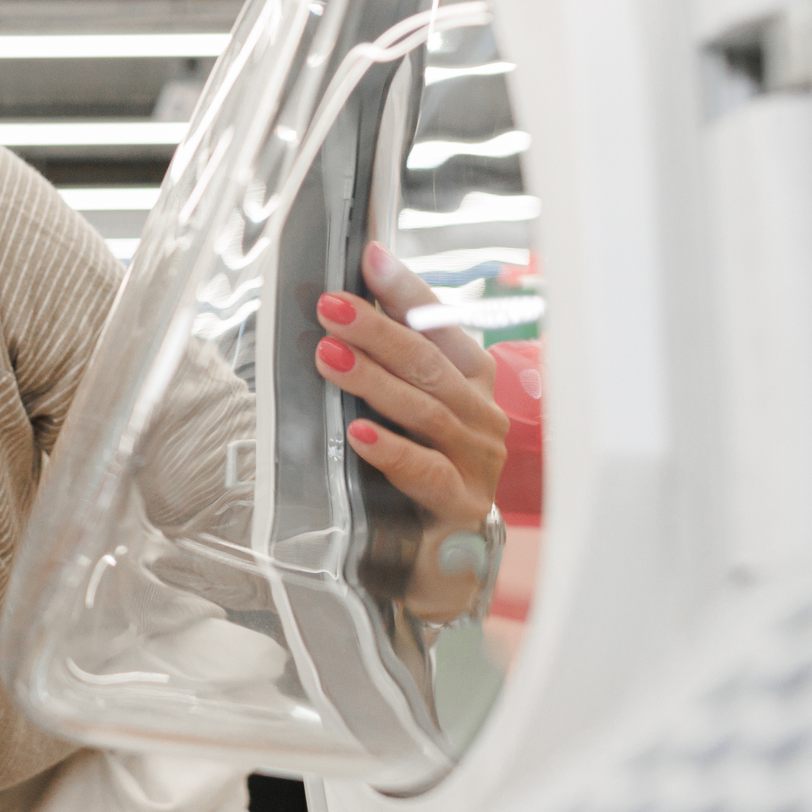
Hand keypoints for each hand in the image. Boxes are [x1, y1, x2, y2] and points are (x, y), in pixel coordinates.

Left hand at [312, 242, 510, 624]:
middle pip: (429, 364)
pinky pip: (426, 471)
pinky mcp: (461, 504)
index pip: (440, 324)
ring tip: (330, 358)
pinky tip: (359, 435)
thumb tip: (345, 302)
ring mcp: (477, 461)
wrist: (443, 554)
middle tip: (331, 307)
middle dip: (377, 330)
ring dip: (375, 382)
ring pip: (426, 411)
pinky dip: (391, 449)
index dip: (407, 290)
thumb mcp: (406, 406)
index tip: (370, 257)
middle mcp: (481, 414)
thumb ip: (387, 361)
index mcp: (471, 379)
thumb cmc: (421, 467)